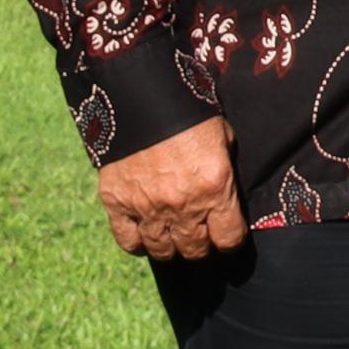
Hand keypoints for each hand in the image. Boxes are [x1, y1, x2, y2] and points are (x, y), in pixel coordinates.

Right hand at [95, 115, 243, 260]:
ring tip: (174, 237)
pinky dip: (138, 243)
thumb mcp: (222, 136)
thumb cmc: (191, 112)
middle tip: (201, 236)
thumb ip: (226, 168)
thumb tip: (229, 190)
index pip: (229, 238)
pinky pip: (128, 242)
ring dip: (171, 248)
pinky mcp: (117, 204)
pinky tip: (145, 235)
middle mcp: (183, 205)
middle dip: (202, 247)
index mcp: (215, 188)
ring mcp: (148, 208)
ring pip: (163, 251)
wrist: (141, 96)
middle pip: (195, 250)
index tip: (228, 235)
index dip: (230, 240)